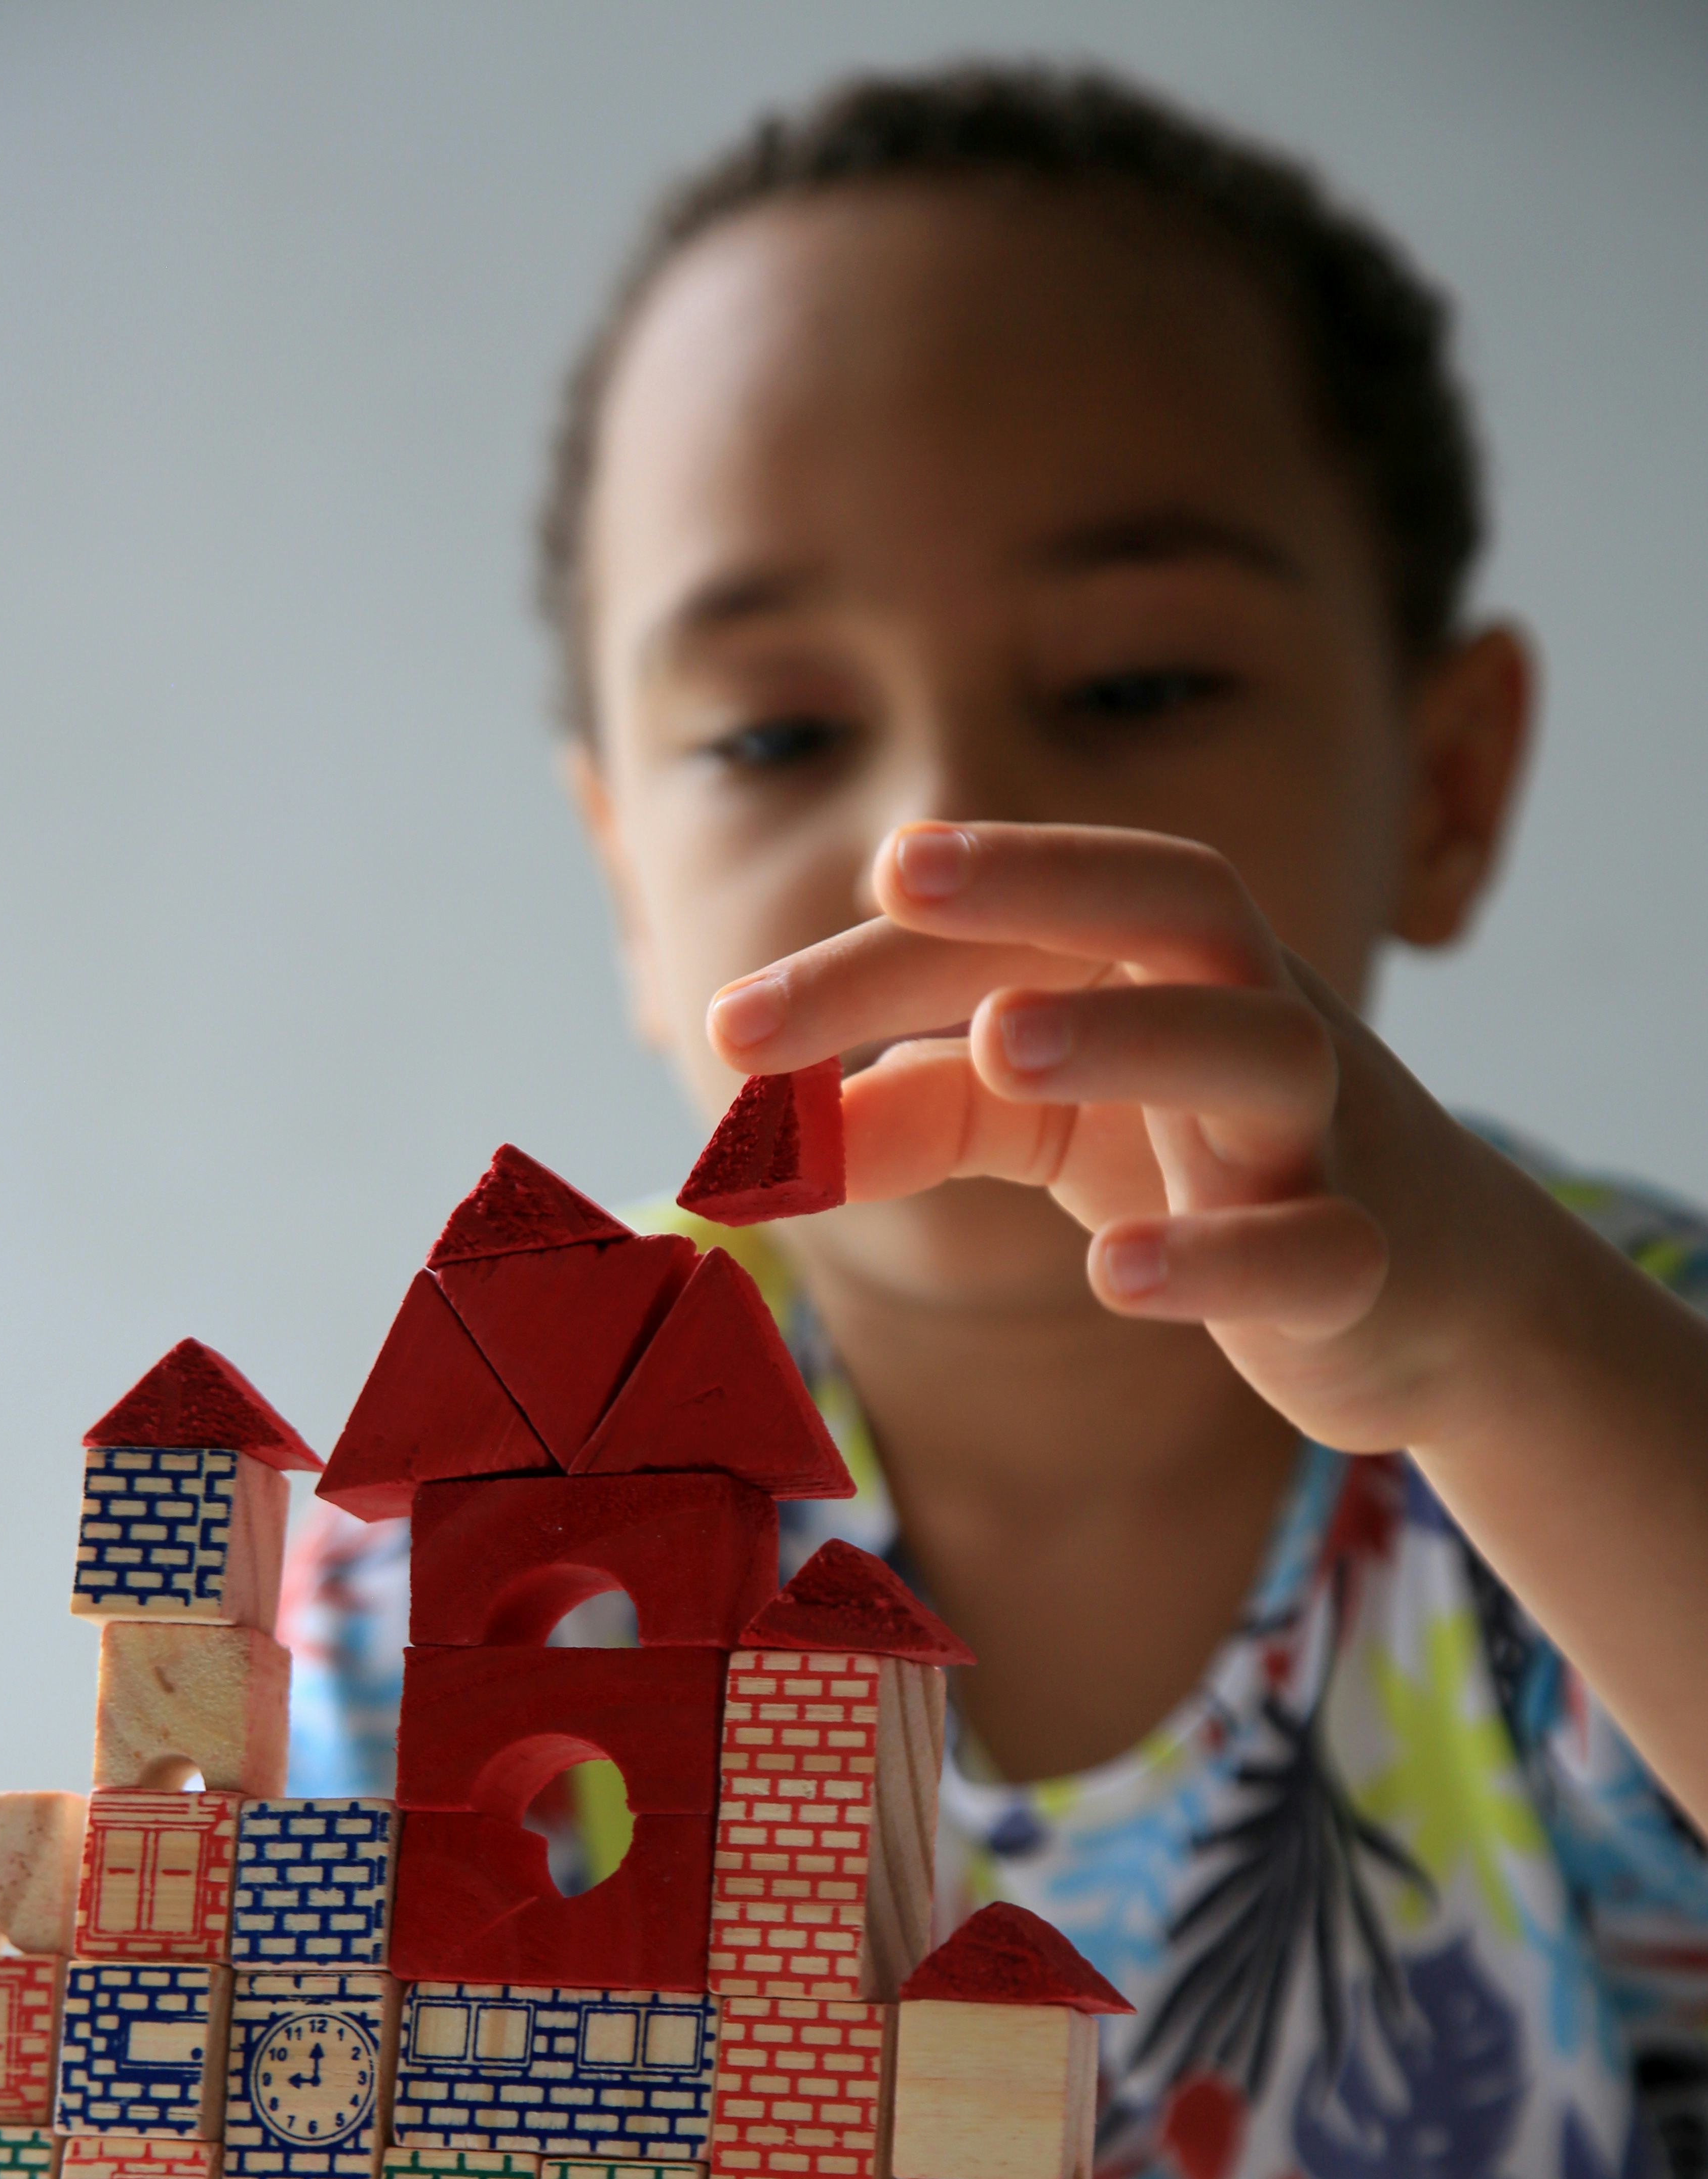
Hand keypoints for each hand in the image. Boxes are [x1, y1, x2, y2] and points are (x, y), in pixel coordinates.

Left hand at [707, 820, 1525, 1455]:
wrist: (1427, 1293)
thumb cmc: (1208, 1169)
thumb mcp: (1046, 1125)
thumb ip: (912, 1115)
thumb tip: (756, 1144)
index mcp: (1175, 969)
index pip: (1045, 910)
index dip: (910, 930)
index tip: (766, 978)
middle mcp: (1257, 1021)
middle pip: (1178, 911)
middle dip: (1041, 882)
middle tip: (898, 880)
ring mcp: (1323, 1138)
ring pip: (1262, 1051)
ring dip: (1130, 1034)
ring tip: (999, 1038)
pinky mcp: (1361, 1265)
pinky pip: (1309, 1247)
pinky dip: (1218, 1255)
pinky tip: (1115, 1273)